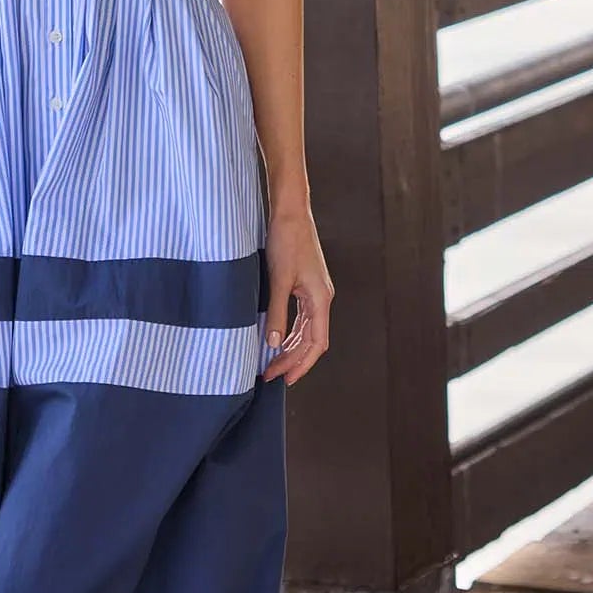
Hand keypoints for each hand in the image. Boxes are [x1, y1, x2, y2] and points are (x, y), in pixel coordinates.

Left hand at [261, 207, 333, 386]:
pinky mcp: (306, 285)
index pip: (316, 343)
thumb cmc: (286, 240)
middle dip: (292, 360)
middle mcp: (322, 298)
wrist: (290, 213)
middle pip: (311, 340)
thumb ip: (276, 312)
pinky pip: (301, 317)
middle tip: (270, 375)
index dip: (302, 364)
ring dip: (290, 348)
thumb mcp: (278, 279)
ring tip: (271, 362)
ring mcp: (315, 292)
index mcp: (320, 299)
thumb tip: (273, 342)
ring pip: (307, 330)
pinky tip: (277, 339)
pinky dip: (290, 331)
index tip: (285, 379)